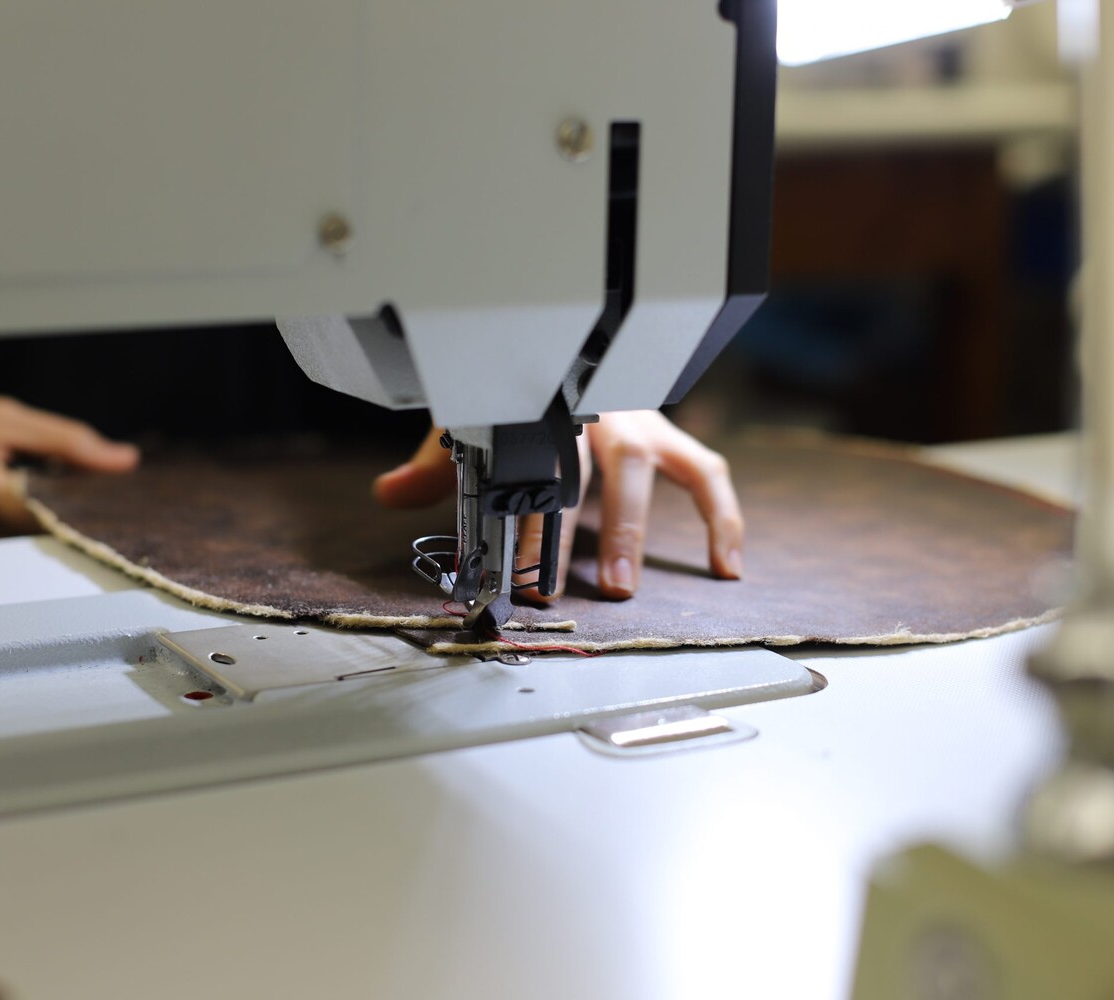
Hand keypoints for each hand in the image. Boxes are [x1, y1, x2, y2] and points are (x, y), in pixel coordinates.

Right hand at [0, 387, 138, 542]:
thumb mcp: (1, 417)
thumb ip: (68, 442)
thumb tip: (124, 461)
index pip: (62, 518)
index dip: (100, 509)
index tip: (129, 501)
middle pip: (52, 534)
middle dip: (83, 512)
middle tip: (108, 491)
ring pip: (35, 540)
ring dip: (57, 516)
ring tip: (70, 487)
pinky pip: (14, 540)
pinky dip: (32, 520)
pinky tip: (36, 496)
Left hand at [374, 410, 743, 600]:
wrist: (565, 344)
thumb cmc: (521, 398)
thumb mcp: (471, 420)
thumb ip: (433, 463)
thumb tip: (387, 494)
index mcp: (539, 406)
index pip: (528, 464)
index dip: (521, 517)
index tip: (512, 568)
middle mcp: (591, 409)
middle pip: (585, 467)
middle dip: (568, 528)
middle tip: (559, 584)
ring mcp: (634, 420)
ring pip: (645, 466)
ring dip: (635, 529)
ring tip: (622, 585)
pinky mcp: (669, 435)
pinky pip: (704, 471)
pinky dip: (721, 518)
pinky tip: (726, 565)